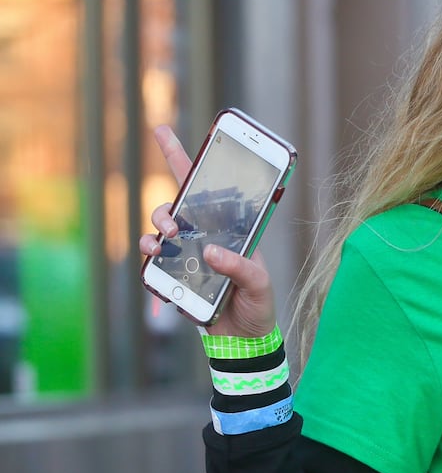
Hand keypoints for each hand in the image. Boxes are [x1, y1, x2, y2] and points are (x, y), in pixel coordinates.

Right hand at [137, 125, 278, 337]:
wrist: (244, 340)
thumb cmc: (258, 306)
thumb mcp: (259, 285)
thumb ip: (240, 268)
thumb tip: (210, 253)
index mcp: (229, 229)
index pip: (205, 189)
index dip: (184, 159)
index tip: (162, 131)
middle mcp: (205, 237)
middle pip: (174, 207)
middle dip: (165, 209)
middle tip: (173, 225)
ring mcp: (187, 256)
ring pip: (160, 231)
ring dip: (155, 233)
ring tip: (164, 244)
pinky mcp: (174, 277)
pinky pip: (153, 261)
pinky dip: (150, 259)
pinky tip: (157, 262)